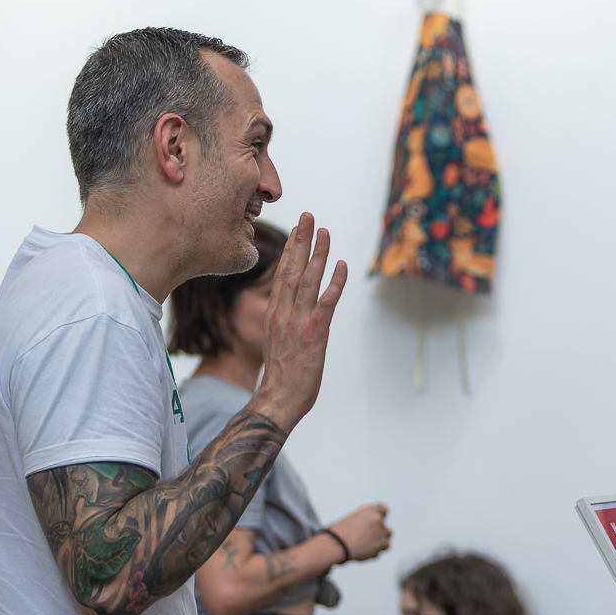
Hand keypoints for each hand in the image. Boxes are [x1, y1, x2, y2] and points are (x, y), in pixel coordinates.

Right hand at [252, 213, 348, 432]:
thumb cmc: (281, 375)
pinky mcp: (314, 333)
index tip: (297, 230)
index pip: (281, 274)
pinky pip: (326, 302)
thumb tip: (290, 310)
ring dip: (318, 253)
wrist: (278, 398)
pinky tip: (341, 265)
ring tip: (324, 231)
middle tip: (309, 216)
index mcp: (274, 313)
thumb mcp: (276, 341)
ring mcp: (298, 321)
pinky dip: (334, 282)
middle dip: (301, 240)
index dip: (290, 250)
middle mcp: (283, 312)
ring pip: (308, 279)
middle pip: (292, 268)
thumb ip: (283, 321)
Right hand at [330, 504, 391, 561]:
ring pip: (386, 543)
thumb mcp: (353, 519)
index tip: (377, 522)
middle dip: (380, 535)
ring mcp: (380, 534)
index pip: (384, 510)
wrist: (336, 544)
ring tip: (365, 547)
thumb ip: (367, 522)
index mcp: (370, 510)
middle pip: (388, 530)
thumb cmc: (339, 532)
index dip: (380, 517)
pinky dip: (371, 554)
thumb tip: (372, 530)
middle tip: (368, 539)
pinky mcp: (378, 547)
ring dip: (378, 546)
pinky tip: (360, 552)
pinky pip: (378, 553)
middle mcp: (378, 520)